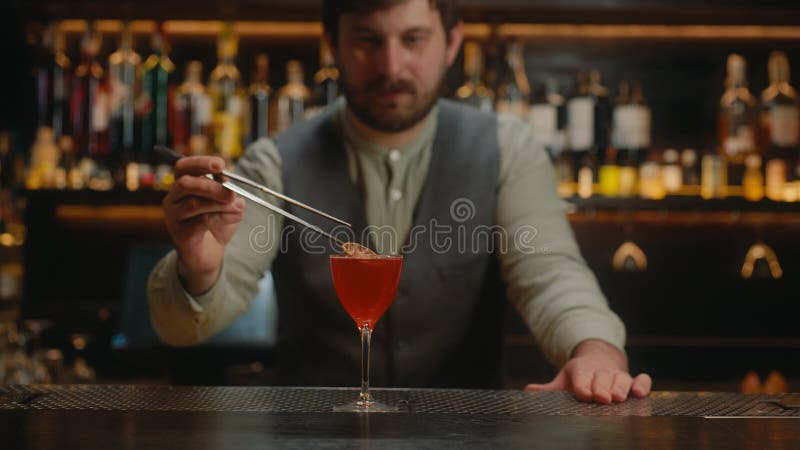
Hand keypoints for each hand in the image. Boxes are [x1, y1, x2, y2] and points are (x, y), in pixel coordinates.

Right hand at [162, 156, 245, 294]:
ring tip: (238, 208)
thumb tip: (231, 187)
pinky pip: (202, 221)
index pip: (183, 166)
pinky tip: (235, 217)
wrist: (208, 254)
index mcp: (182, 185)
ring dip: (221, 205)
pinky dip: (223, 217)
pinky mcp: (180, 234)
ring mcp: (173, 216)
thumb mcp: (225, 202)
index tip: (221, 165)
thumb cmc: (216, 223)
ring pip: (195, 203)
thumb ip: (227, 190)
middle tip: (232, 193)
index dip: (201, 163)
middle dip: (212, 186)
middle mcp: (173, 198)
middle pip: (185, 183)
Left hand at [524, 339, 651, 403]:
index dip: (583, 386)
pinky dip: (642, 385)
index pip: (581, 377)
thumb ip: (548, 388)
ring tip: (619, 398)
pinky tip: (639, 393)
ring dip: (621, 387)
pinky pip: (642, 379)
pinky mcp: (633, 379)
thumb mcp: (563, 379)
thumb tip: (528, 390)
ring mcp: (618, 374)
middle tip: (603, 399)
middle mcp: (601, 370)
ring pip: (622, 378)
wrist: (599, 358)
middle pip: (602, 377)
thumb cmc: (580, 376)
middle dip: (602, 387)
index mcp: (581, 369)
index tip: (584, 395)